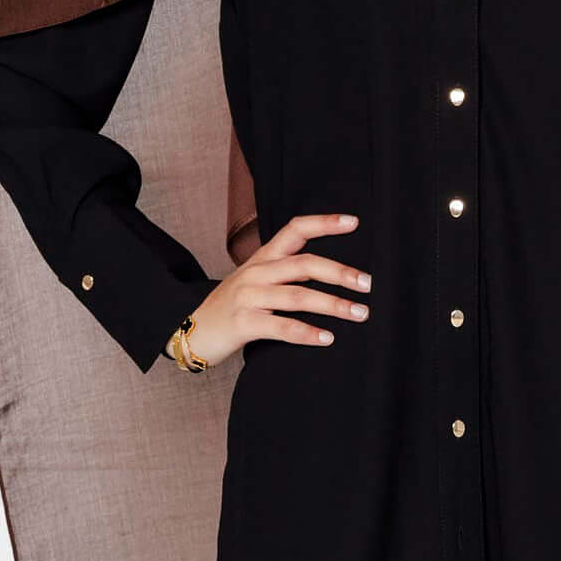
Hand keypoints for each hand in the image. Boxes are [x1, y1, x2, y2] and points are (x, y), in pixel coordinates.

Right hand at [177, 210, 370, 366]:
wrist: (190, 329)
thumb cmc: (232, 307)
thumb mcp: (255, 281)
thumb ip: (284, 273)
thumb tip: (329, 274)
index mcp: (263, 258)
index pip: (295, 229)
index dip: (324, 223)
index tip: (354, 222)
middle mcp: (257, 272)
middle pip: (304, 264)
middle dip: (340, 273)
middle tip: (369, 284)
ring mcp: (248, 297)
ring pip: (298, 296)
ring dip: (333, 305)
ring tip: (360, 313)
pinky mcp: (243, 323)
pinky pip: (281, 327)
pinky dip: (306, 333)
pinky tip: (327, 338)